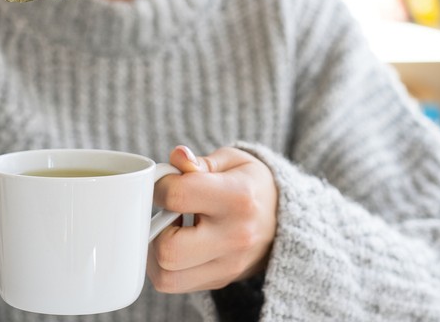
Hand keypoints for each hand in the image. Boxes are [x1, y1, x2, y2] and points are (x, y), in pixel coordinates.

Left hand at [149, 145, 277, 293]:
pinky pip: (174, 283)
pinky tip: (178, 242)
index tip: (164, 183)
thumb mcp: (232, 161)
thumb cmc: (251, 184)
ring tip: (169, 229)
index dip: (159, 186)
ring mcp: (228, 265)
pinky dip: (165, 265)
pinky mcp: (220, 281)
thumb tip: (176, 157)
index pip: (177, 196)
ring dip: (155, 251)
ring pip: (166, 275)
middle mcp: (234, 237)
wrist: (285, 220)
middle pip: (168, 250)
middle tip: (163, 212)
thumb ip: (199, 162)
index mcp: (237, 198)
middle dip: (154, 228)